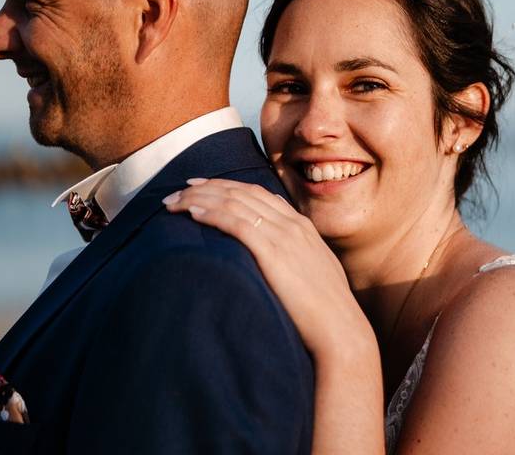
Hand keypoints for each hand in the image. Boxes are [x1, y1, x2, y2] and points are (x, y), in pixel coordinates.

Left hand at [163, 178, 373, 359]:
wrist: (340, 329)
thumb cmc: (325, 312)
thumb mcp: (312, 274)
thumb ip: (295, 257)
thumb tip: (276, 255)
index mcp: (301, 226)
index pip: (257, 193)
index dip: (226, 186)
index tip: (201, 186)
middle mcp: (291, 224)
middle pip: (241, 192)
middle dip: (206, 187)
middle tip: (178, 189)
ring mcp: (283, 235)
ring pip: (234, 202)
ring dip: (200, 198)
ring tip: (174, 201)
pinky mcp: (273, 251)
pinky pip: (236, 223)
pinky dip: (212, 213)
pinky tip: (192, 213)